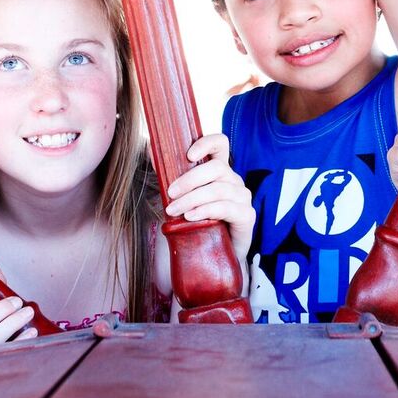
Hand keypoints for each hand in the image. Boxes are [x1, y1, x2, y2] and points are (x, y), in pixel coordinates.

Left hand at [165, 133, 254, 261]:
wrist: (216, 254)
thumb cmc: (199, 222)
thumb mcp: (184, 198)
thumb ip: (172, 177)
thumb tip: (150, 152)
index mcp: (220, 170)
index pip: (220, 144)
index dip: (206, 143)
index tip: (188, 154)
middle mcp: (234, 180)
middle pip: (217, 167)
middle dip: (190, 179)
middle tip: (170, 193)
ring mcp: (242, 197)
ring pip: (218, 189)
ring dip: (192, 199)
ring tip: (174, 210)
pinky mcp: (247, 215)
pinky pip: (225, 208)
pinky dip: (205, 211)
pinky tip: (191, 217)